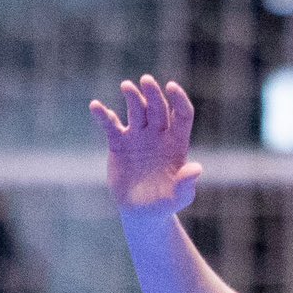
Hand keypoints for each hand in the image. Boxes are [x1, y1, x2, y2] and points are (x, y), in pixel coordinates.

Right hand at [89, 74, 203, 214]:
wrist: (141, 212)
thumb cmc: (165, 204)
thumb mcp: (179, 198)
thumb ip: (186, 184)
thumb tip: (196, 169)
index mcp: (176, 143)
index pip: (182, 115)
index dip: (179, 100)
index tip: (172, 87)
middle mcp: (158, 135)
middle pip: (157, 108)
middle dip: (153, 94)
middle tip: (146, 80)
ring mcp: (138, 137)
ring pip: (136, 110)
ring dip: (132, 97)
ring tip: (127, 86)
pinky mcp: (118, 143)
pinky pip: (111, 125)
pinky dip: (103, 115)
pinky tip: (96, 106)